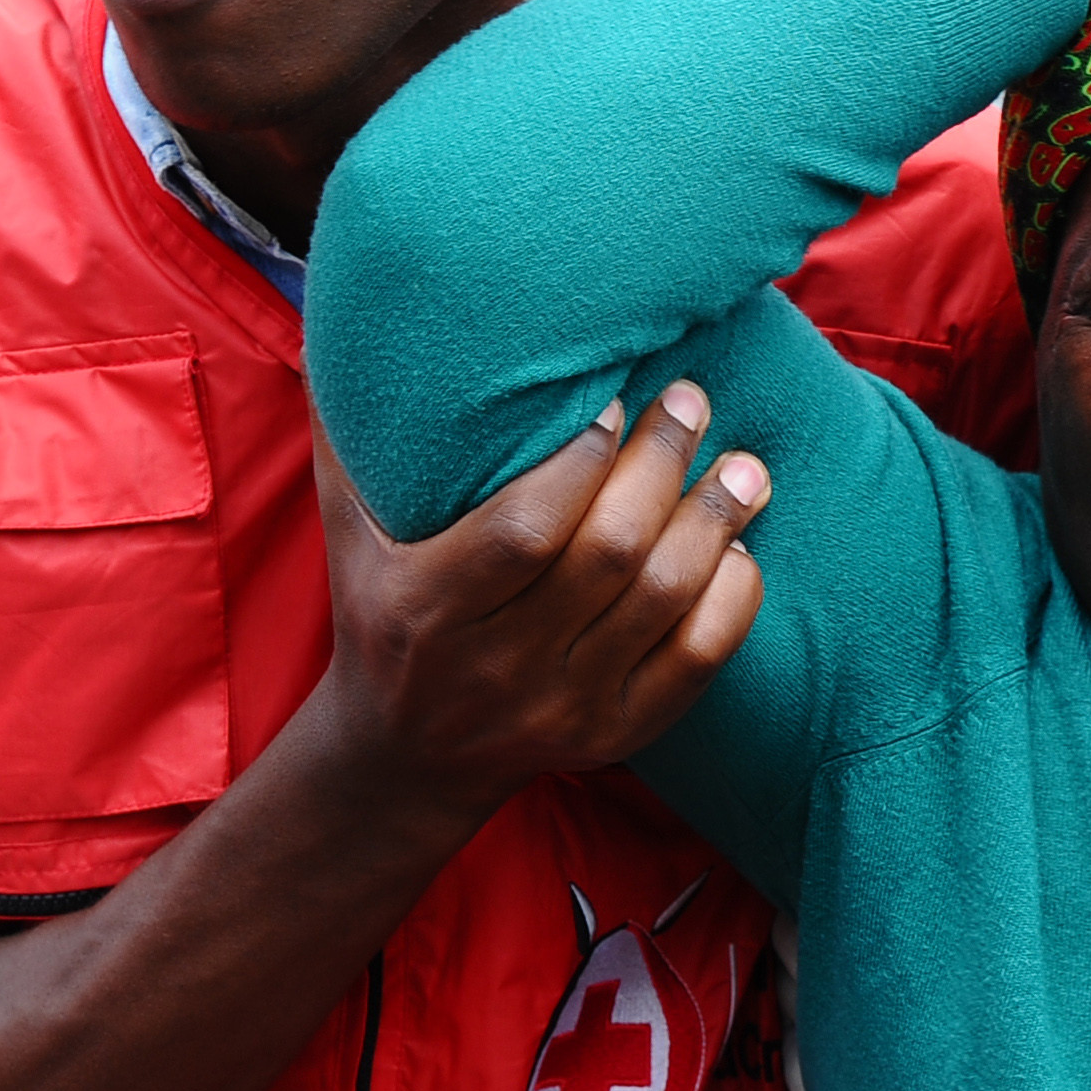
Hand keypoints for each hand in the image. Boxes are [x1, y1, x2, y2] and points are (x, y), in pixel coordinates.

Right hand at [308, 386, 768, 831]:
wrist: (407, 760)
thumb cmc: (382, 617)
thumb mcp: (346, 540)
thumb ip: (351, 445)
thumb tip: (353, 330)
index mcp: (427, 609)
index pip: (523, 531)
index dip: (580, 462)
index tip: (613, 401)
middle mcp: (497, 665)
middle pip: (607, 556)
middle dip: (662, 466)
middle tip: (691, 401)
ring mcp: (563, 706)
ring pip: (662, 602)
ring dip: (714, 523)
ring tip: (744, 466)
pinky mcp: (615, 735)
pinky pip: (698, 662)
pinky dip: (731, 598)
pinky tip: (739, 548)